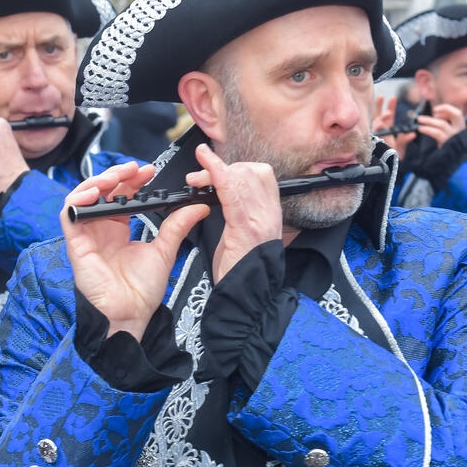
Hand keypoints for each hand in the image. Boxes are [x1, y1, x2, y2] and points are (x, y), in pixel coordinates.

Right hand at [62, 162, 208, 339]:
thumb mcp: (165, 250)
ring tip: (117, 176)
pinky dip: (78, 199)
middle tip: (135, 169)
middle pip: (102, 191)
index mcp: (118, 229)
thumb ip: (178, 225)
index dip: (132, 180)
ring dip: (97, 181)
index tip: (148, 171)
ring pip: (83, 197)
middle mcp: (100, 229)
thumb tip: (198, 207)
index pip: (121, 195)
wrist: (132, 314)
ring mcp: (87, 235)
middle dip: (116, 174)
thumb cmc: (142, 291)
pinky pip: (69, 214)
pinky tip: (94, 192)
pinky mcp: (75, 244)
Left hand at [184, 143, 282, 282]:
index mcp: (270, 215)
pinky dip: (218, 176)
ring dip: (215, 171)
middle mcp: (269, 214)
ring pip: (243, 179)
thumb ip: (239, 216)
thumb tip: (224, 198)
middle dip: (223, 168)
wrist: (248, 299)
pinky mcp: (245, 229)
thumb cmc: (242, 273)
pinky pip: (232, 194)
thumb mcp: (244, 238)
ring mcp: (260, 221)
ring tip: (196, 177)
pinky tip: (208, 168)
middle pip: (252, 172)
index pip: (262, 176)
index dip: (238, 166)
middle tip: (200, 177)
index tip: (217, 167)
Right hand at [372, 95, 415, 156]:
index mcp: (387, 128)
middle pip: (378, 115)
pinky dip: (378, 127)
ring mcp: (376, 134)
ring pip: (375, 123)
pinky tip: (380, 123)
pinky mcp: (374, 140)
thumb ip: (405, 139)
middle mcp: (380, 130)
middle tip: (382, 96)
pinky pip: (375, 132)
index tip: (393, 98)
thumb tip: (413, 133)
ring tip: (387, 113)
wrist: (389, 165)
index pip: (388, 114)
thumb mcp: (401, 145)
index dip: (390, 106)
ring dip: (381, 117)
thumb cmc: (394, 155)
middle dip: (379, 105)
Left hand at [414, 103, 465, 145]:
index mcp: (459, 128)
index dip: (447, 109)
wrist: (443, 164)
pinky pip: (437, 133)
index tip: (435, 110)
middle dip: (443, 110)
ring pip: (443, 124)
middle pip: (457, 115)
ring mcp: (454, 139)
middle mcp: (459, 132)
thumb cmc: (442, 147)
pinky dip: (428, 129)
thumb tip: (433, 113)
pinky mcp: (448, 146)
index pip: (457, 114)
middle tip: (430, 111)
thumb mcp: (444, 134)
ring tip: (420, 120)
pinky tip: (421, 128)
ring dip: (429, 120)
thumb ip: (441, 123)